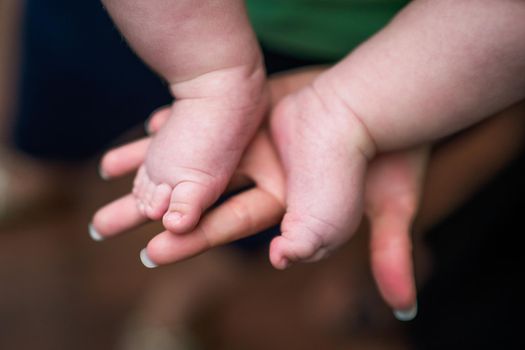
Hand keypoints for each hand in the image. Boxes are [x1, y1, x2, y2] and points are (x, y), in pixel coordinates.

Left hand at [91, 67, 424, 316]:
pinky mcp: (257, 107)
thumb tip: (401, 309)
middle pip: (201, 195)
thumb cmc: (397, 156)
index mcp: (287, 203)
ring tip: (109, 174)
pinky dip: (180, 120)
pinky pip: (209, 116)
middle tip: (108, 224)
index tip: (152, 252)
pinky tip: (146, 129)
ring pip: (195, 154)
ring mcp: (258, 139)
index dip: (193, 238)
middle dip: (155, 209)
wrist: (398, 99)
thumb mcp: (391, 210)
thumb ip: (386, 255)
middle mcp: (266, 174)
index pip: (230, 224)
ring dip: (154, 163)